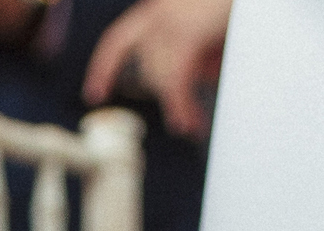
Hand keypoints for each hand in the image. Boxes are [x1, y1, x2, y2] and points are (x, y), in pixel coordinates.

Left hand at [83, 0, 231, 134]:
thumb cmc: (229, 8)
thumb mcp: (206, 28)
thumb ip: (194, 49)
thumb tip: (198, 77)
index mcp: (156, 11)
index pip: (117, 41)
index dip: (104, 68)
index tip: (94, 94)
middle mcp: (156, 14)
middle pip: (152, 71)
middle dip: (170, 98)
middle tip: (186, 124)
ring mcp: (168, 23)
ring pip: (164, 80)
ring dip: (180, 107)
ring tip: (193, 126)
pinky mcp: (186, 35)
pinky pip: (177, 82)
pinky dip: (180, 106)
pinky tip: (184, 126)